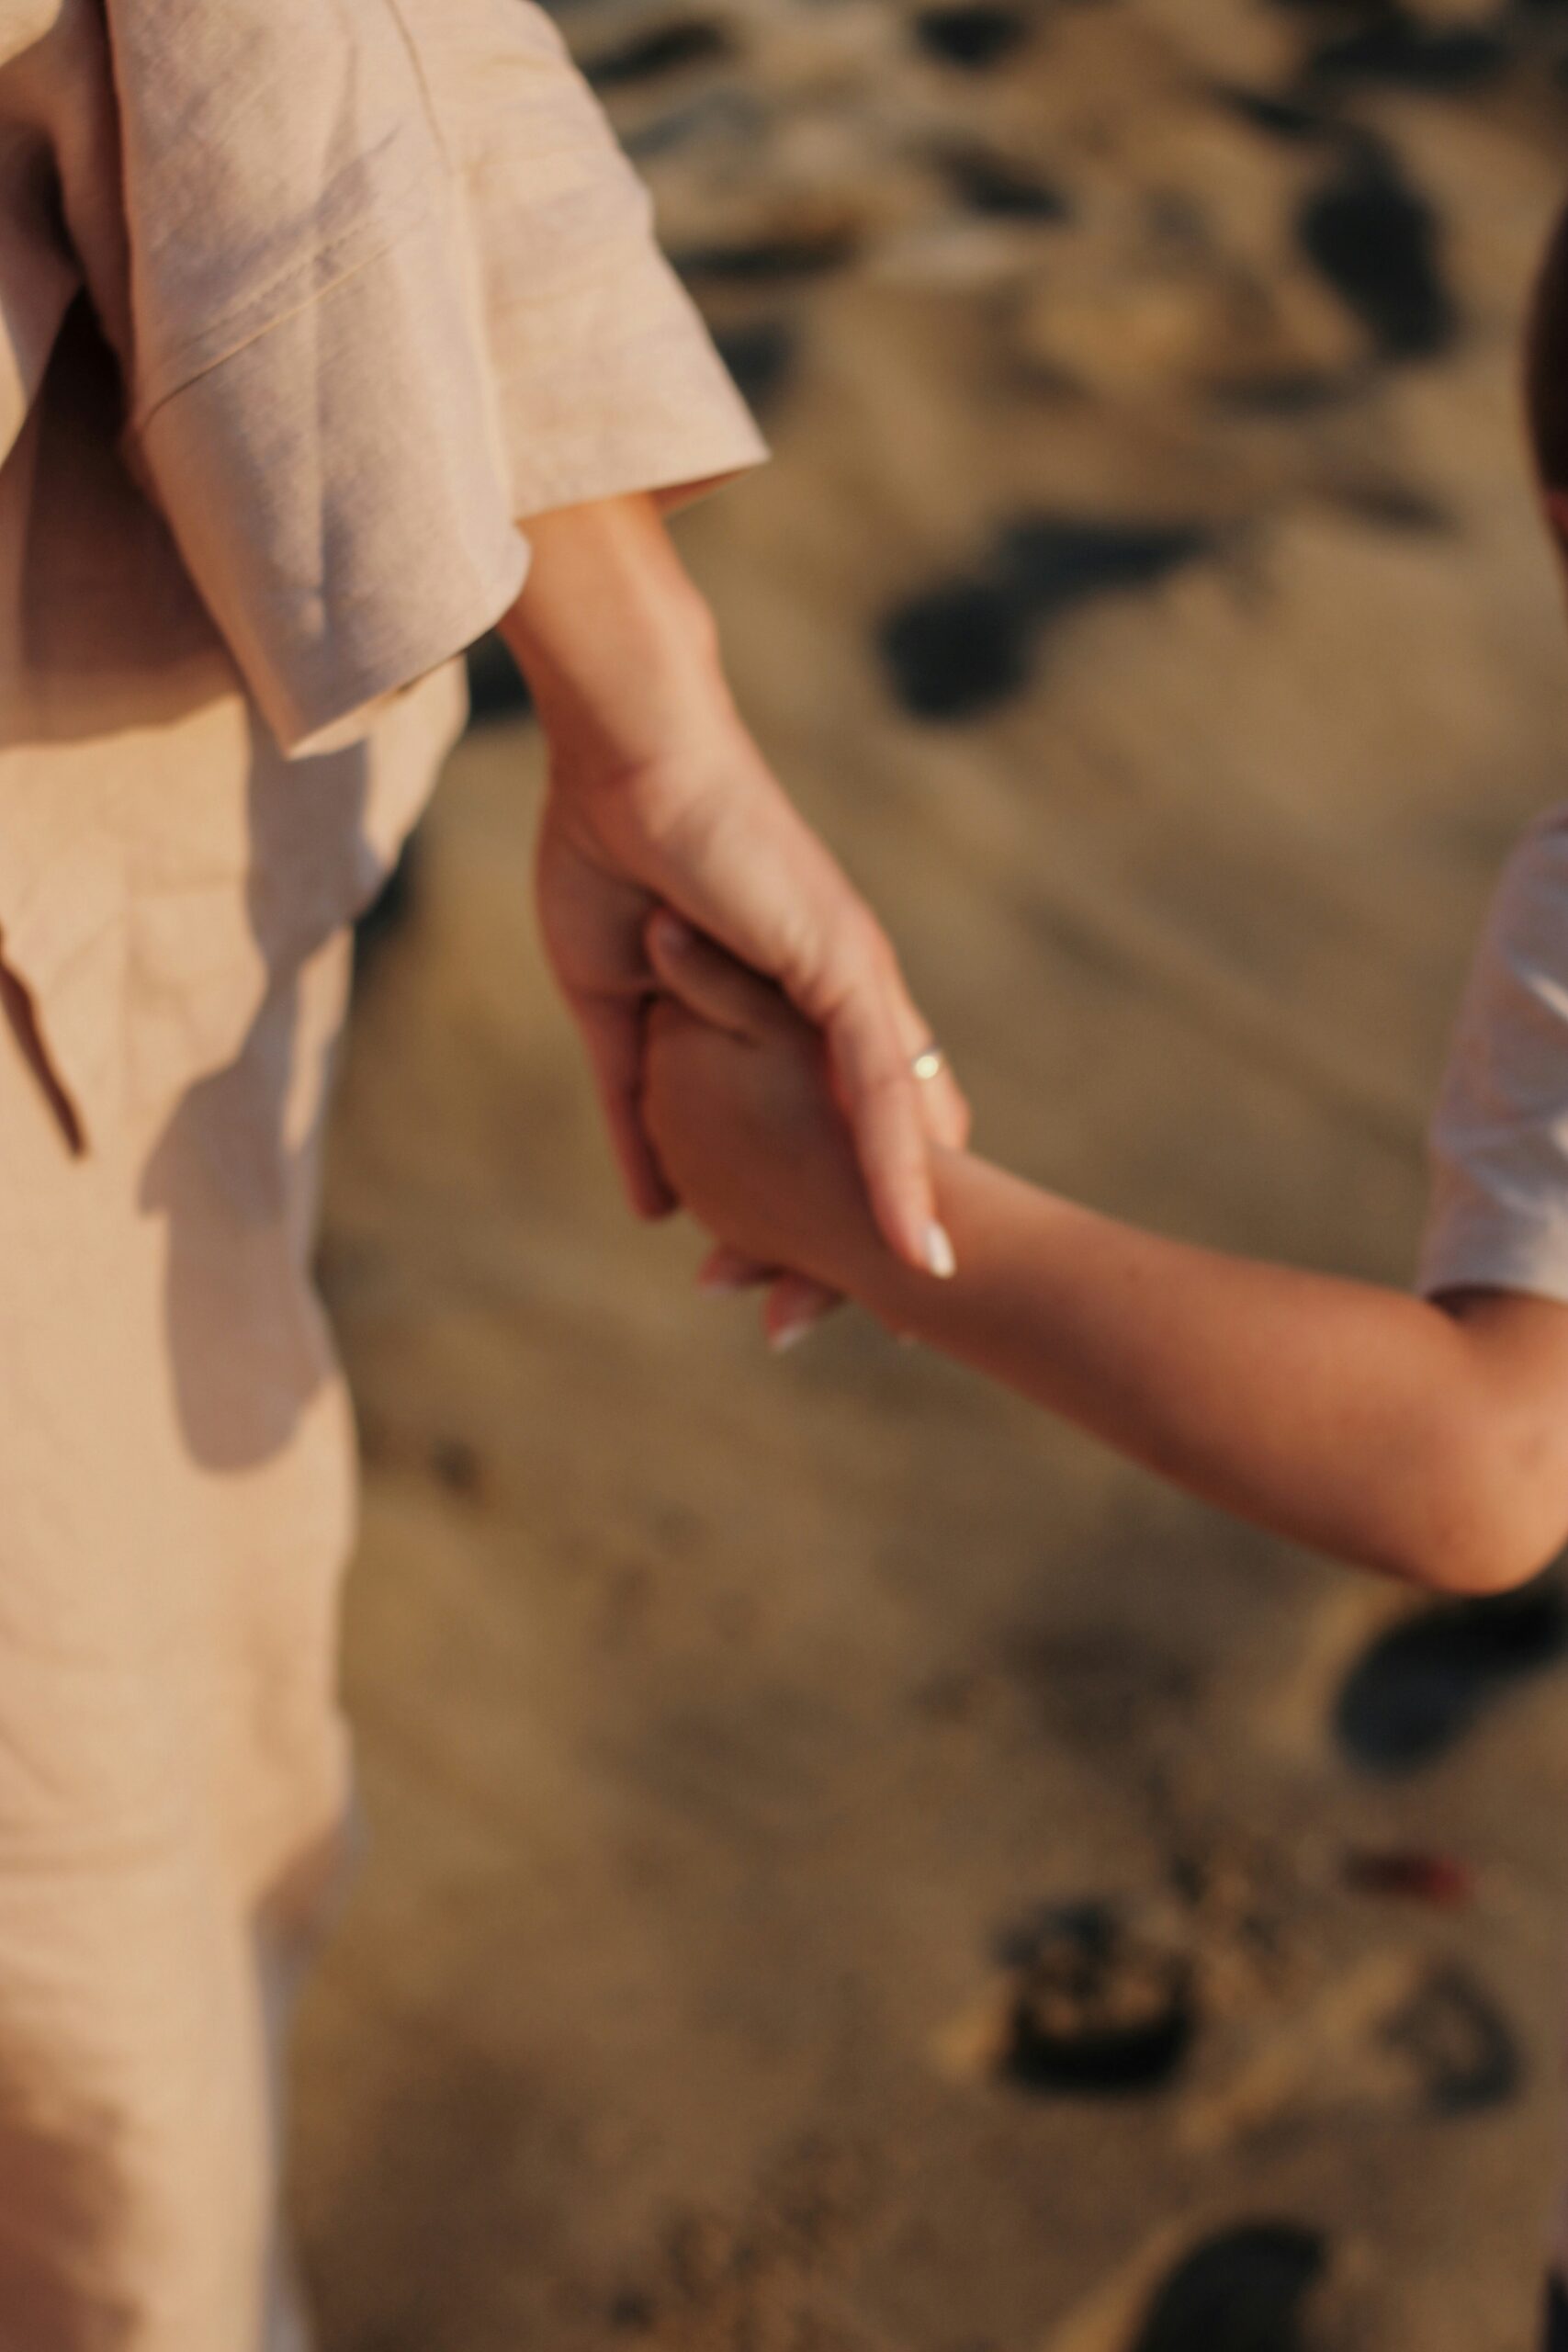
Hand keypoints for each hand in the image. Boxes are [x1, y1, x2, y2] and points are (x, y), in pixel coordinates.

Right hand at [503, 496, 968, 1308]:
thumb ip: (638, 1108)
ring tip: (919, 1307)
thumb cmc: (608, 858)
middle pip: (881, 1141)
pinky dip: (904, 1171)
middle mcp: (841, 1004)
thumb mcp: (616, 1019)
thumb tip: (655, 1205)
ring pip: (902, 1127)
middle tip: (865, 1323)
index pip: (828, 1130)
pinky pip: (885, 1089)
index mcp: (789, 1011)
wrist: (617, 759)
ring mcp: (855, 984)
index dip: (820, 1212)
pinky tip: (917, 1242)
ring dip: (903, 1220)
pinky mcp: (848, 968)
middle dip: (871, 1236)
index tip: (797, 1293)